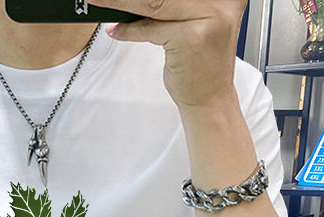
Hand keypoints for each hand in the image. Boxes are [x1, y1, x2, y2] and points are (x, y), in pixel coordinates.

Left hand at [90, 0, 247, 111]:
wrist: (211, 99)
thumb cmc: (201, 63)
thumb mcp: (192, 22)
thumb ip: (172, 5)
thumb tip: (133, 0)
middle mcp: (221, 1)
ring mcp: (208, 18)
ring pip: (154, 4)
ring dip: (121, 4)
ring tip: (102, 3)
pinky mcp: (190, 37)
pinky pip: (150, 28)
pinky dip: (129, 30)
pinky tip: (116, 30)